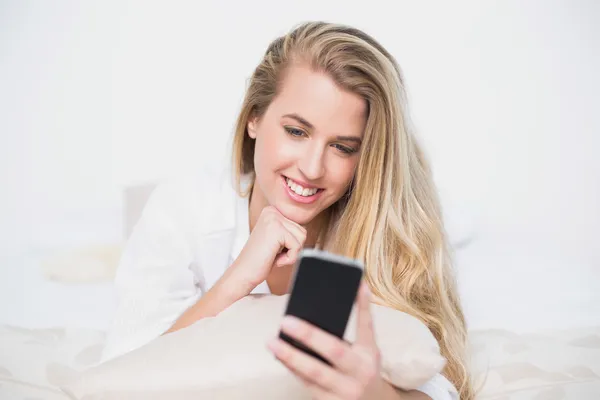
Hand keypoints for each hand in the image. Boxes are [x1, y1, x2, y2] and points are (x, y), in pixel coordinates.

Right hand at [228, 205, 306, 289]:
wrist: (243, 273)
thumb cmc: (260, 260)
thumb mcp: (277, 239)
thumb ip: (289, 230)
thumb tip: (307, 229)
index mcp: (272, 211)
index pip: (299, 227)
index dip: (291, 244)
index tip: (274, 249)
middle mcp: (272, 211)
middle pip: (302, 232)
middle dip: (292, 248)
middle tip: (273, 253)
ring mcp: (274, 219)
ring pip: (302, 238)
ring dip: (291, 253)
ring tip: (273, 255)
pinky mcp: (276, 230)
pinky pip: (297, 247)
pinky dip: (289, 258)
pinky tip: (274, 259)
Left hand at [268, 281, 387, 399]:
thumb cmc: (361, 370)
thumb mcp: (365, 353)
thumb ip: (350, 334)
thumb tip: (322, 307)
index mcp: (370, 354)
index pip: (367, 325)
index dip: (364, 305)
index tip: (357, 284)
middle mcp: (361, 372)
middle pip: (335, 351)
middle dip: (309, 335)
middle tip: (286, 320)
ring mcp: (346, 390)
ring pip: (315, 372)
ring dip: (290, 356)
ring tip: (272, 341)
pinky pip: (307, 384)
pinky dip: (291, 369)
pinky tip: (278, 356)